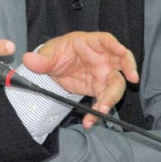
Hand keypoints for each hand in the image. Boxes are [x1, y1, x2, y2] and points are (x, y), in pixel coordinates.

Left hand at [22, 31, 138, 128]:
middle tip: (132, 80)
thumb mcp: (47, 54)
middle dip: (129, 70)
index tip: (122, 51)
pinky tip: (90, 121)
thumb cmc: (56, 53)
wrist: (54, 68)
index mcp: (90, 43)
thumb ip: (40, 59)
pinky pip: (103, 100)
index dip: (116, 45)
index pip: (106, 40)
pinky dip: (98, 112)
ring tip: (102, 110)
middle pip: (121, 62)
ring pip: (116, 84)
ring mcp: (103, 74)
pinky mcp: (99, 89)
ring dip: (112, 97)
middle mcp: (102, 58)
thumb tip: (28, 59)